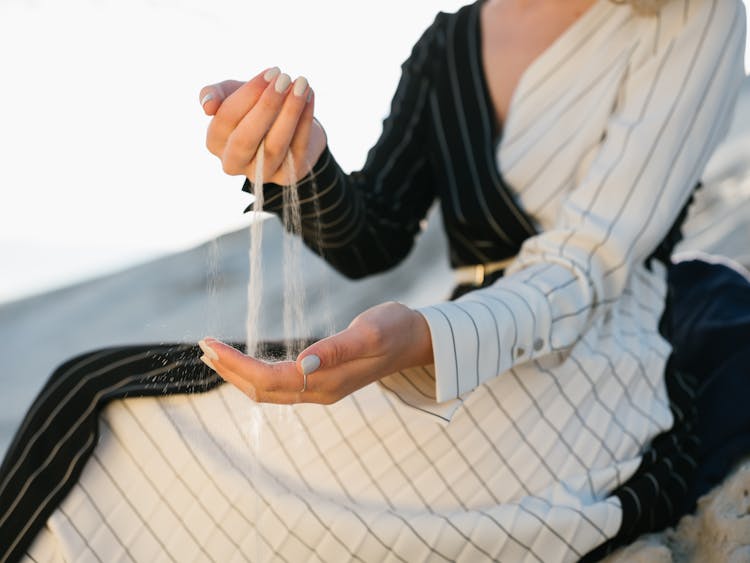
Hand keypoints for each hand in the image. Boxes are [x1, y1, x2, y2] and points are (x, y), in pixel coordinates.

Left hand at [197, 302, 433, 403]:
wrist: (416, 340)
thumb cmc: (395, 329)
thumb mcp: (371, 332)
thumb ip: (338, 349)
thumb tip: (302, 364)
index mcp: (328, 382)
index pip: (270, 380)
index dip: (237, 366)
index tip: (210, 345)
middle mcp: (320, 392)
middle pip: (263, 390)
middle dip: (230, 371)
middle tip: (203, 346)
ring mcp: (321, 390)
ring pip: (268, 391)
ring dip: (238, 375)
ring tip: (213, 354)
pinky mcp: (322, 382)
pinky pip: (279, 385)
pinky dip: (254, 374)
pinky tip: (244, 362)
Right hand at [199, 67, 326, 184]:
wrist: (285, 124)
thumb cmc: (252, 106)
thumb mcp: (232, 94)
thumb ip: (215, 94)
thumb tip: (207, 106)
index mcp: (214, 142)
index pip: (225, 118)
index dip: (248, 94)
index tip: (271, 73)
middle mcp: (233, 163)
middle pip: (246, 138)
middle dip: (267, 106)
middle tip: (284, 79)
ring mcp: (261, 173)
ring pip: (274, 146)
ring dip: (290, 113)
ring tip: (302, 86)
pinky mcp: (286, 176)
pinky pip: (297, 149)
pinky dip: (305, 121)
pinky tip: (310, 97)